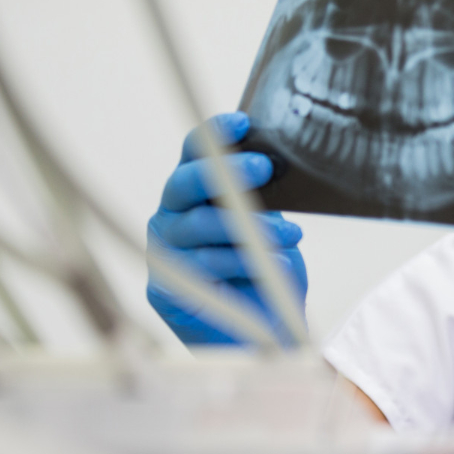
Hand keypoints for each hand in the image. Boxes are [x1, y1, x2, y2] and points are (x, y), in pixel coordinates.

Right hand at [146, 112, 306, 344]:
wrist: (269, 332)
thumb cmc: (268, 273)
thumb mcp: (272, 226)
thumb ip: (262, 197)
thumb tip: (272, 161)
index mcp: (194, 195)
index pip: (195, 153)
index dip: (215, 134)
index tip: (244, 121)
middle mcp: (171, 217)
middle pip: (185, 182)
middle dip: (227, 172)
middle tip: (264, 168)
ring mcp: (163, 252)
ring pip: (200, 224)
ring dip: (251, 227)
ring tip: (290, 236)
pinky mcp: (164, 287)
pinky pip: (202, 263)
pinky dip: (241, 263)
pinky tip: (271, 265)